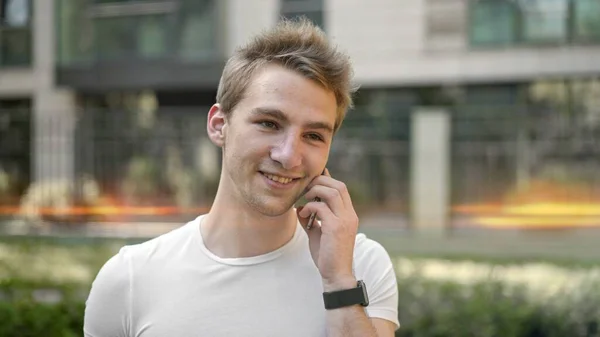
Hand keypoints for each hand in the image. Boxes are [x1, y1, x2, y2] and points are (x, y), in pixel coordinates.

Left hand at [297, 168, 358, 290]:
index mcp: (349, 215)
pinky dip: (310, 207)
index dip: (326, 180)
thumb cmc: (327, 256)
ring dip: (315, 191)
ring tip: (305, 198)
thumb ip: (311, 219)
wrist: (336, 275)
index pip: (341, 188)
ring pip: (332, 191)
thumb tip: (299, 208)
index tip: (311, 182)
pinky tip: (303, 214)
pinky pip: (321, 207)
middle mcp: (350, 215)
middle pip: (338, 185)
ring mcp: (345, 220)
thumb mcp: (317, 233)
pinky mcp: (336, 227)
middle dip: (320, 182)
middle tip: (306, 190)